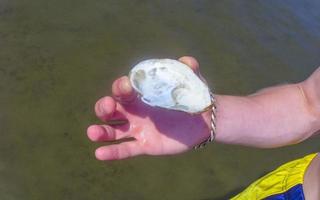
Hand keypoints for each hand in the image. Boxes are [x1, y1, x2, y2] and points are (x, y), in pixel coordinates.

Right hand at [87, 56, 211, 160]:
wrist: (203, 121)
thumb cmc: (191, 97)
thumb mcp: (189, 81)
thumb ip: (187, 69)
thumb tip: (186, 61)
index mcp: (140, 95)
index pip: (123, 90)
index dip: (121, 87)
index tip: (126, 85)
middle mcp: (134, 112)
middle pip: (110, 110)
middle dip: (104, 107)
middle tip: (109, 106)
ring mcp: (138, 129)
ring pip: (112, 131)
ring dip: (101, 131)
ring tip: (92, 132)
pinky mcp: (145, 145)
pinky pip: (125, 149)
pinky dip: (112, 152)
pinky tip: (99, 154)